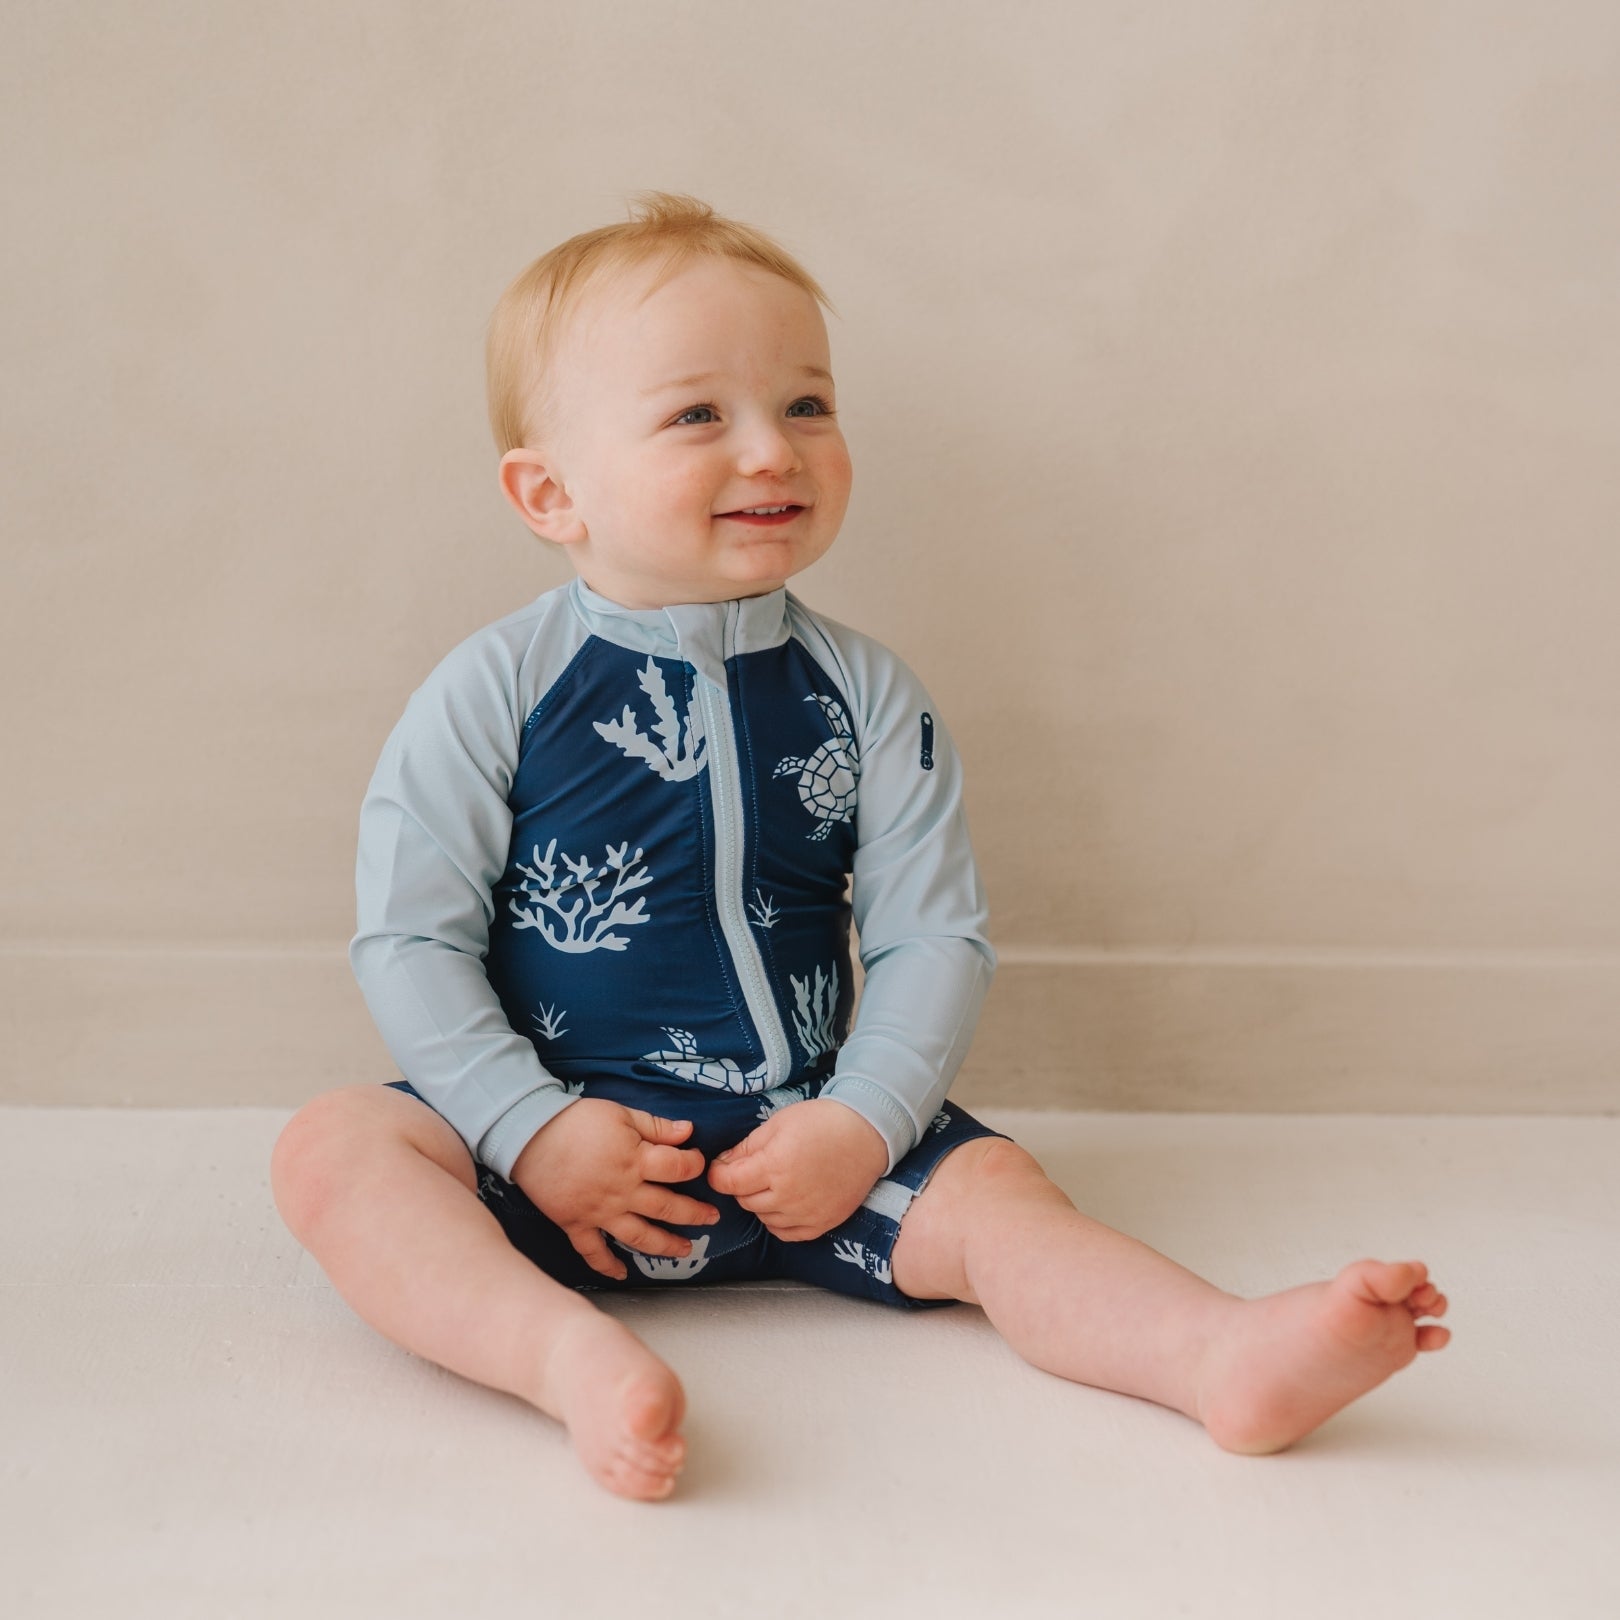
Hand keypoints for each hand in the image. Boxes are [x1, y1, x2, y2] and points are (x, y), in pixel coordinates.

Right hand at [509, 1098, 719, 1279]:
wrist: (528, 1134)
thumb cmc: (576, 1120)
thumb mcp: (621, 1113)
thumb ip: (656, 1126)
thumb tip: (689, 1131)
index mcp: (636, 1160)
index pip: (678, 1168)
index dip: (695, 1165)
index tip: (699, 1163)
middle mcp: (623, 1192)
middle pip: (667, 1208)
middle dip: (694, 1214)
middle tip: (712, 1219)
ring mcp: (600, 1212)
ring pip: (639, 1236)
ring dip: (665, 1246)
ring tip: (684, 1252)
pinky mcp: (576, 1224)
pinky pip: (593, 1252)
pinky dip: (607, 1266)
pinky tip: (621, 1275)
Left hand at [706, 1098, 887, 1241]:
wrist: (867, 1135)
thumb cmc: (822, 1122)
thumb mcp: (778, 1123)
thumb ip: (747, 1147)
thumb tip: (722, 1165)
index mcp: (774, 1165)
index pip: (728, 1182)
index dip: (718, 1174)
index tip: (721, 1167)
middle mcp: (788, 1196)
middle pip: (744, 1200)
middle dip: (741, 1184)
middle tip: (753, 1168)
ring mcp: (805, 1214)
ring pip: (763, 1217)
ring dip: (760, 1202)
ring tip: (774, 1181)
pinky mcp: (821, 1225)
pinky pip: (785, 1233)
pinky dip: (778, 1220)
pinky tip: (785, 1201)